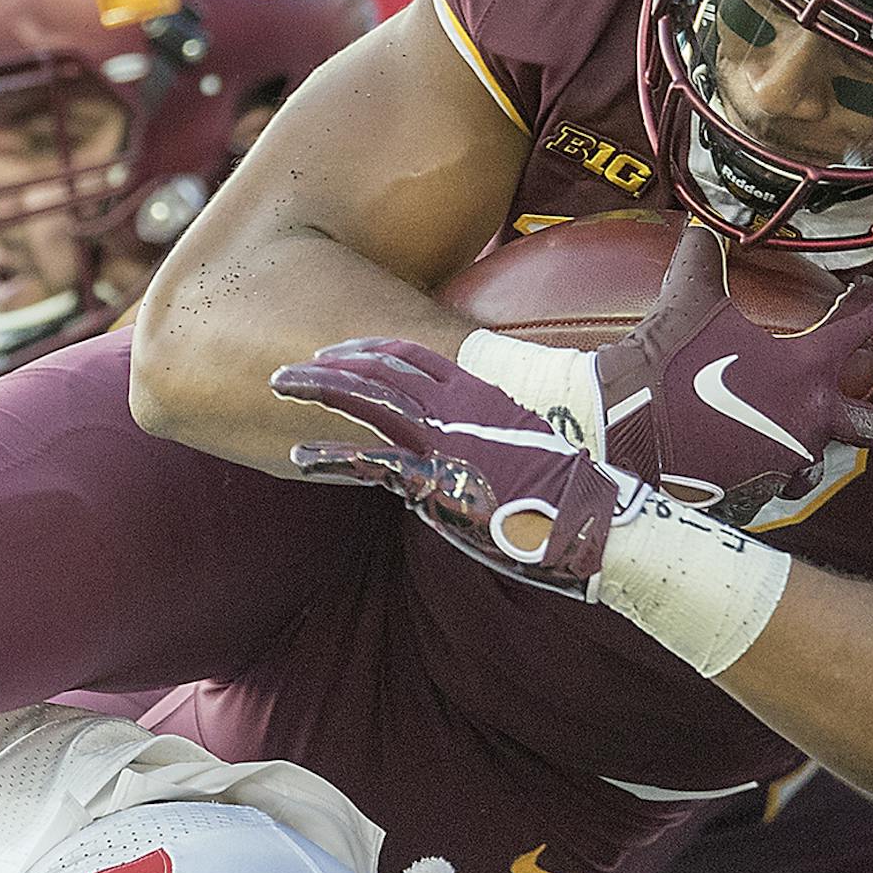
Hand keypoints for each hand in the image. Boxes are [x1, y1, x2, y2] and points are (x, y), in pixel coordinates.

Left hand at [273, 340, 653, 598]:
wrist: (594, 522)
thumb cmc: (579, 489)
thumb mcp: (543, 442)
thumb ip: (514, 426)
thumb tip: (510, 430)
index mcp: (482, 390)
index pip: (415, 355)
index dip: (372, 351)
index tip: (342, 352)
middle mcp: (458, 407)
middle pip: (381, 369)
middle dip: (331, 364)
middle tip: (292, 367)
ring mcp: (443, 442)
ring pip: (366, 401)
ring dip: (318, 389)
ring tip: (278, 384)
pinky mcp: (434, 481)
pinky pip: (370, 463)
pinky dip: (331, 456)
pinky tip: (298, 457)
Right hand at [592, 222, 872, 525]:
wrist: (626, 429)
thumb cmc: (667, 364)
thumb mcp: (688, 300)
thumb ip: (703, 260)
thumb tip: (701, 231)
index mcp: (807, 369)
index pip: (859, 328)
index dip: (869, 304)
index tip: (869, 295)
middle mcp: (809, 422)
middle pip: (869, 423)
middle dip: (865, 407)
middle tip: (842, 393)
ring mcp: (782, 465)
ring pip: (819, 464)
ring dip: (809, 447)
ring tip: (789, 434)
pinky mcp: (751, 495)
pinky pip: (770, 489)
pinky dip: (762, 474)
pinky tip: (745, 461)